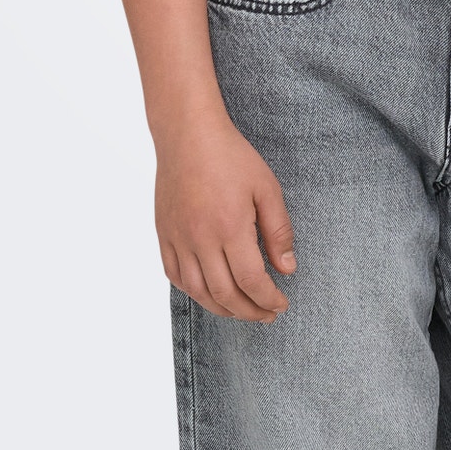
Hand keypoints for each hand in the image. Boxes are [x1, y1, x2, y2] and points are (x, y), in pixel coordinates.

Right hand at [155, 109, 296, 321]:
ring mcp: (178, 239)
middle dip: (249, 312)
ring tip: (241, 310)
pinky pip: (175, 276)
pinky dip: (194, 292)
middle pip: (225, 294)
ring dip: (222, 308)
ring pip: (198, 291)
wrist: (188, 135)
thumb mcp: (266, 187)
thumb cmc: (231, 157)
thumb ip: (278, 230)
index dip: (268, 299)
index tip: (281, 304)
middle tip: (266, 314)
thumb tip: (287, 269)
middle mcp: (200, 239)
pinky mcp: (164, 235)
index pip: (251, 280)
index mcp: (230, 227)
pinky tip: (210, 292)